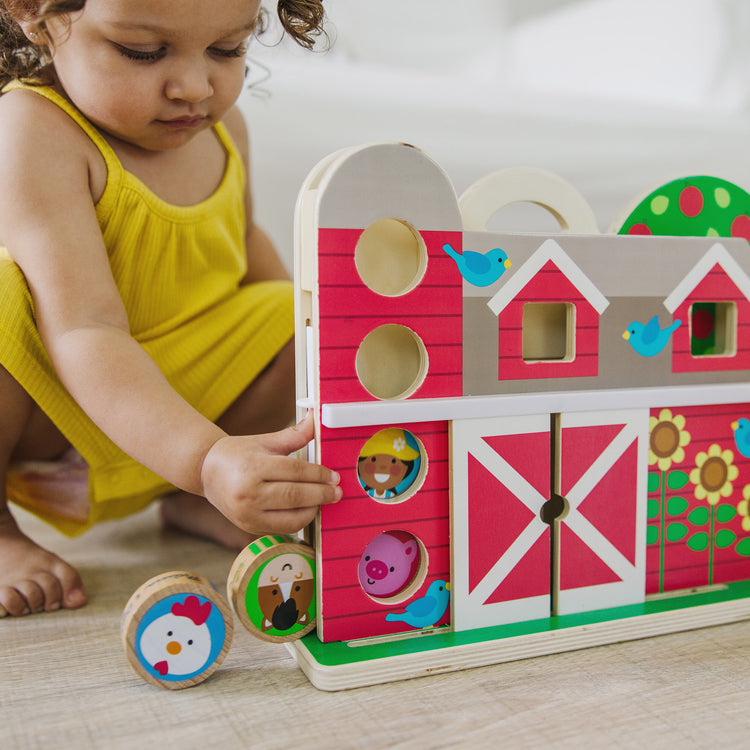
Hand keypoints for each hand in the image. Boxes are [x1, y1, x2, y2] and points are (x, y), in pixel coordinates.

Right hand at [200, 412, 340, 534]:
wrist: (206, 471)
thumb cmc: (238, 453)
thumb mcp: (264, 441)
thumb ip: (293, 435)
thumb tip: (316, 420)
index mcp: (252, 466)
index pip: (294, 471)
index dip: (318, 474)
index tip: (333, 475)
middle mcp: (248, 492)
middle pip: (294, 495)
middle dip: (321, 494)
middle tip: (337, 491)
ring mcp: (247, 513)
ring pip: (291, 516)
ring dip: (313, 509)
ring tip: (325, 499)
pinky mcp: (248, 526)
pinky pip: (282, 527)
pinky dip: (299, 520)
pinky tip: (309, 509)